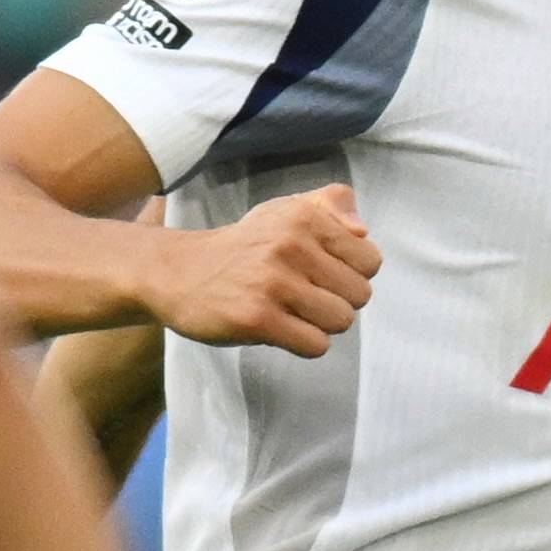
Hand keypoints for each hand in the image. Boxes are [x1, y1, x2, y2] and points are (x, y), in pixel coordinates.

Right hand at [153, 186, 374, 356]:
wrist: (179, 272)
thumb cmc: (244, 247)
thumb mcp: (284, 210)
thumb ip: (330, 205)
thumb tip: (362, 231)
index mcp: (304, 217)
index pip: (370, 260)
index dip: (353, 275)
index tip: (325, 276)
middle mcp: (291, 245)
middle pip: (360, 295)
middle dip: (339, 303)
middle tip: (307, 298)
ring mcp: (274, 283)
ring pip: (341, 321)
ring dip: (322, 325)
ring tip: (295, 314)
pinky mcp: (258, 318)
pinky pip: (315, 345)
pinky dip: (305, 344)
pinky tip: (283, 330)